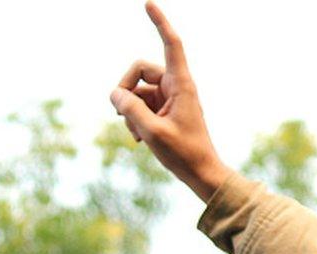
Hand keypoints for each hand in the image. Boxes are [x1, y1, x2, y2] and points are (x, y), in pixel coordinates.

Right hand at [110, 1, 230, 201]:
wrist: (201, 173)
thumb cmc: (183, 153)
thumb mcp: (152, 132)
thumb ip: (131, 109)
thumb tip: (115, 94)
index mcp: (181, 84)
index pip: (171, 44)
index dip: (160, 23)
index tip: (148, 3)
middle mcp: (175, 86)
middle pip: (139, 69)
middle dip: (124, 88)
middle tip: (119, 111)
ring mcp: (168, 98)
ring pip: (136, 91)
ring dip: (130, 111)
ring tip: (138, 135)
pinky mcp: (163, 110)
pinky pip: (140, 105)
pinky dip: (135, 120)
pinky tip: (140, 139)